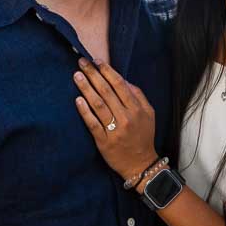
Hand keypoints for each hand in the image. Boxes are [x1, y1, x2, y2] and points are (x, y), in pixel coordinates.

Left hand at [73, 58, 158, 181]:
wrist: (141, 164)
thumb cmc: (143, 136)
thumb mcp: (149, 114)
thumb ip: (138, 95)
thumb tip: (122, 79)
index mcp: (137, 109)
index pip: (120, 85)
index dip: (107, 71)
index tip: (97, 61)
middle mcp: (126, 118)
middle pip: (107, 92)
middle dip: (93, 75)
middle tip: (82, 62)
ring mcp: (115, 130)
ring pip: (98, 105)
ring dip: (86, 88)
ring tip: (77, 76)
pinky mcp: (104, 142)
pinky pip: (93, 124)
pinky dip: (85, 111)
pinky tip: (78, 100)